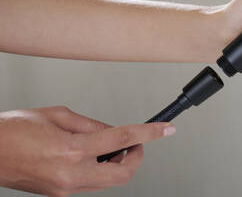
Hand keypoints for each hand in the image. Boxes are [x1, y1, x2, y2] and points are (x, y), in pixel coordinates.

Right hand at [0, 106, 174, 195]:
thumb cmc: (12, 131)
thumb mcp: (56, 115)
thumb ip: (90, 124)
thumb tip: (112, 130)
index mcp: (71, 150)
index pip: (122, 140)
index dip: (149, 134)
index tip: (165, 130)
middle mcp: (70, 174)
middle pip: (122, 173)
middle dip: (136, 158)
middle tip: (138, 143)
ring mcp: (64, 189)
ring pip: (108, 182)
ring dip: (117, 164)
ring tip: (110, 147)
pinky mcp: (58, 194)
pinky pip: (90, 184)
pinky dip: (98, 169)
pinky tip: (91, 156)